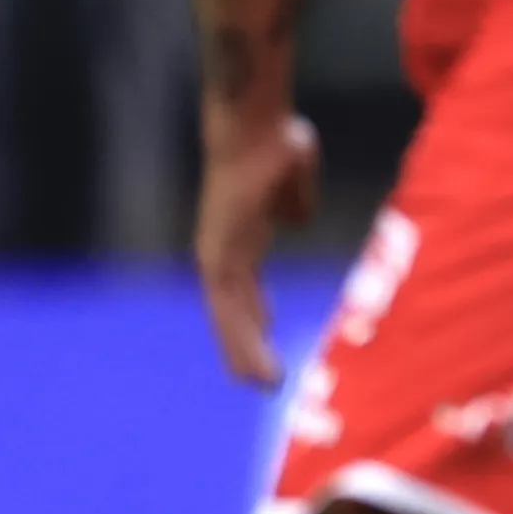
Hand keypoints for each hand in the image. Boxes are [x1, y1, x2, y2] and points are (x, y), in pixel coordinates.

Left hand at [195, 110, 318, 386]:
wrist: (257, 130)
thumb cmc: (279, 146)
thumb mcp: (294, 184)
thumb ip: (294, 205)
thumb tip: (294, 223)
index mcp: (241, 235)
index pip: (244, 284)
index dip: (253, 310)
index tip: (266, 330)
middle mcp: (223, 250)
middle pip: (233, 307)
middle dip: (246, 343)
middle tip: (262, 379)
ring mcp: (218, 255)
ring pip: (230, 316)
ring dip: (244, 352)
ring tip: (263, 383)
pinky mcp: (220, 258)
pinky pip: (232, 307)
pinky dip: (243, 338)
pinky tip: (257, 357)